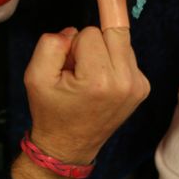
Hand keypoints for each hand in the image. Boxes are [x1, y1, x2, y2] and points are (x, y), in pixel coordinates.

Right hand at [24, 0, 146, 162]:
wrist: (68, 147)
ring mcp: (139, 85)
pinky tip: (101, 84)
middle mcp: (127, 81)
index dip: (73, 46)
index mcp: (100, 79)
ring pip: (120, 40)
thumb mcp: (34, 76)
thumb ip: (51, 44)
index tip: (67, 68)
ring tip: (89, 80)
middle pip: (111, 31)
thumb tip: (74, 32)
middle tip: (77, 72)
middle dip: (91, 44)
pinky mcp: (144, 87)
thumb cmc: (50, 111)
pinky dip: (113, 62)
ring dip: (103, 52)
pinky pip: (126, 54)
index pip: (89, 32)